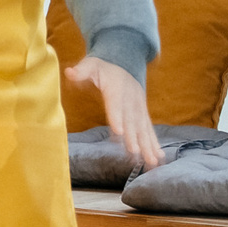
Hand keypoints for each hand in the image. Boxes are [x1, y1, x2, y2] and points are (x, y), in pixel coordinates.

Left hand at [65, 56, 162, 172]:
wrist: (125, 65)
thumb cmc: (102, 68)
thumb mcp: (91, 65)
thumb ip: (81, 70)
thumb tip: (69, 72)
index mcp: (117, 89)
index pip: (115, 105)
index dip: (117, 117)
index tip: (119, 132)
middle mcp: (131, 101)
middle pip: (132, 121)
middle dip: (134, 138)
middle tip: (137, 153)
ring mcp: (138, 108)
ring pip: (143, 128)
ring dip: (148, 145)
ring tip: (151, 161)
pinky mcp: (142, 115)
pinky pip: (148, 130)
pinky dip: (154, 143)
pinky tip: (158, 156)